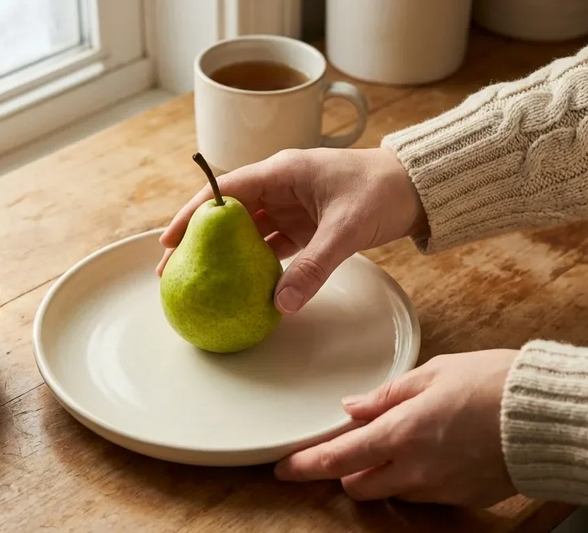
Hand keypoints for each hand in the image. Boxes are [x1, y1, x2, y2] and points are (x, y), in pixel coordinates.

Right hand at [158, 148, 425, 313]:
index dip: (193, 215)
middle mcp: (280, 187)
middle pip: (228, 215)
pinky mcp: (305, 226)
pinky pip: (272, 246)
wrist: (418, 188)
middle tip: (173, 270)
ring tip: (199, 281)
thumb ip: (314, 266)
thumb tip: (282, 304)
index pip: (225, 191)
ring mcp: (292, 207)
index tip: (169, 240)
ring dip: (224, 256)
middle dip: (200, 241)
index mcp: (282, 172)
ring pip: (247, 233)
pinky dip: (256, 265)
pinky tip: (242, 285)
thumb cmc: (383, 191)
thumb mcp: (346, 228)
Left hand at [274, 350, 519, 507]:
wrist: (547, 415)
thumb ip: (385, 396)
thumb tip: (351, 407)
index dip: (305, 466)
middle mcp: (414, 469)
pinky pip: (424, 494)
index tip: (284, 469)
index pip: (337, 458)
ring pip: (390, 491)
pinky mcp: (462, 498)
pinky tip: (435, 451)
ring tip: (405, 440)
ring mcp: (439, 488)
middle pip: (358, 484)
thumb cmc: (492, 383)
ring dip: (383, 473)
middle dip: (348, 468)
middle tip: (357, 443)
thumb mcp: (432, 373)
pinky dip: (415, 477)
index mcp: (400, 432)